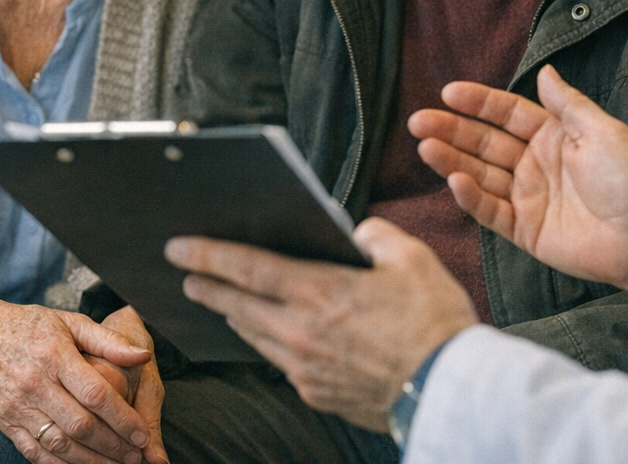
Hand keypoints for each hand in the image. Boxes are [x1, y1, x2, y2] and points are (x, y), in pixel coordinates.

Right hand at [0, 292, 152, 463]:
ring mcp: (17, 407)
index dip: (123, 418)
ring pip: (59, 444)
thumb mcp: (69, 321)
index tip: (143, 434)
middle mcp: (35, 384)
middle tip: (137, 456)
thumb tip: (144, 355)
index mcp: (55, 355)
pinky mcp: (5, 424)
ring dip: (91, 461)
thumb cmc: (28, 326)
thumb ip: (108, 340)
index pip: (96, 394)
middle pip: (80, 426)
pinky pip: (34, 453)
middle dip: (113, 446)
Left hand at [165, 218, 477, 430]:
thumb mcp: (412, 258)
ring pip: (255, 336)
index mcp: (319, 290)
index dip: (209, 254)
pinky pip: (280, 362)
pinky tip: (273, 336)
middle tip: (186, 277)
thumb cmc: (434, 320)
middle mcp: (300, 331)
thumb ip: (375, 236)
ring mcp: (305, 368)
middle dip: (208, 288)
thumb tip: (356, 234)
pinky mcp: (316, 393)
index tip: (178, 247)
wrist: (449, 388)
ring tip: (226, 303)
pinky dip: (269, 343)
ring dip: (236, 316)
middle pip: (238, 306)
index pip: (247, 267)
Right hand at [409, 64, 627, 301]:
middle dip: (451, 130)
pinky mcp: (524, 229)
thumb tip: (545, 70)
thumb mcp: (602, 131)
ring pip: (480, 174)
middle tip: (418, 121)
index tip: (449, 92)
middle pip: (484, 143)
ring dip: (451, 160)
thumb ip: (568, 104)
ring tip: (425, 147)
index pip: (507, 113)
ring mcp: (527, 197)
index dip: (478, 103)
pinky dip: (471, 196)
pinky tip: (455, 180)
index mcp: (553, 136)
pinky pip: (490, 210)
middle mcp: (534, 164)